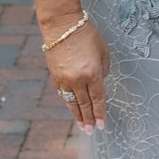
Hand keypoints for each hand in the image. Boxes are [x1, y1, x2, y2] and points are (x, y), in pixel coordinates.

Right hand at [41, 13, 109, 134]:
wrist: (63, 27)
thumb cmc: (88, 35)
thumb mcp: (103, 51)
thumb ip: (104, 69)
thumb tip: (100, 82)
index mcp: (92, 73)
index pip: (98, 98)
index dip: (100, 113)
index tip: (102, 125)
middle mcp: (77, 80)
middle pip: (84, 104)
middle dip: (88, 119)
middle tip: (91, 131)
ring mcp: (64, 80)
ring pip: (72, 102)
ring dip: (78, 116)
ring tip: (82, 127)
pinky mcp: (55, 77)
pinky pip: (64, 94)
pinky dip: (69, 103)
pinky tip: (73, 109)